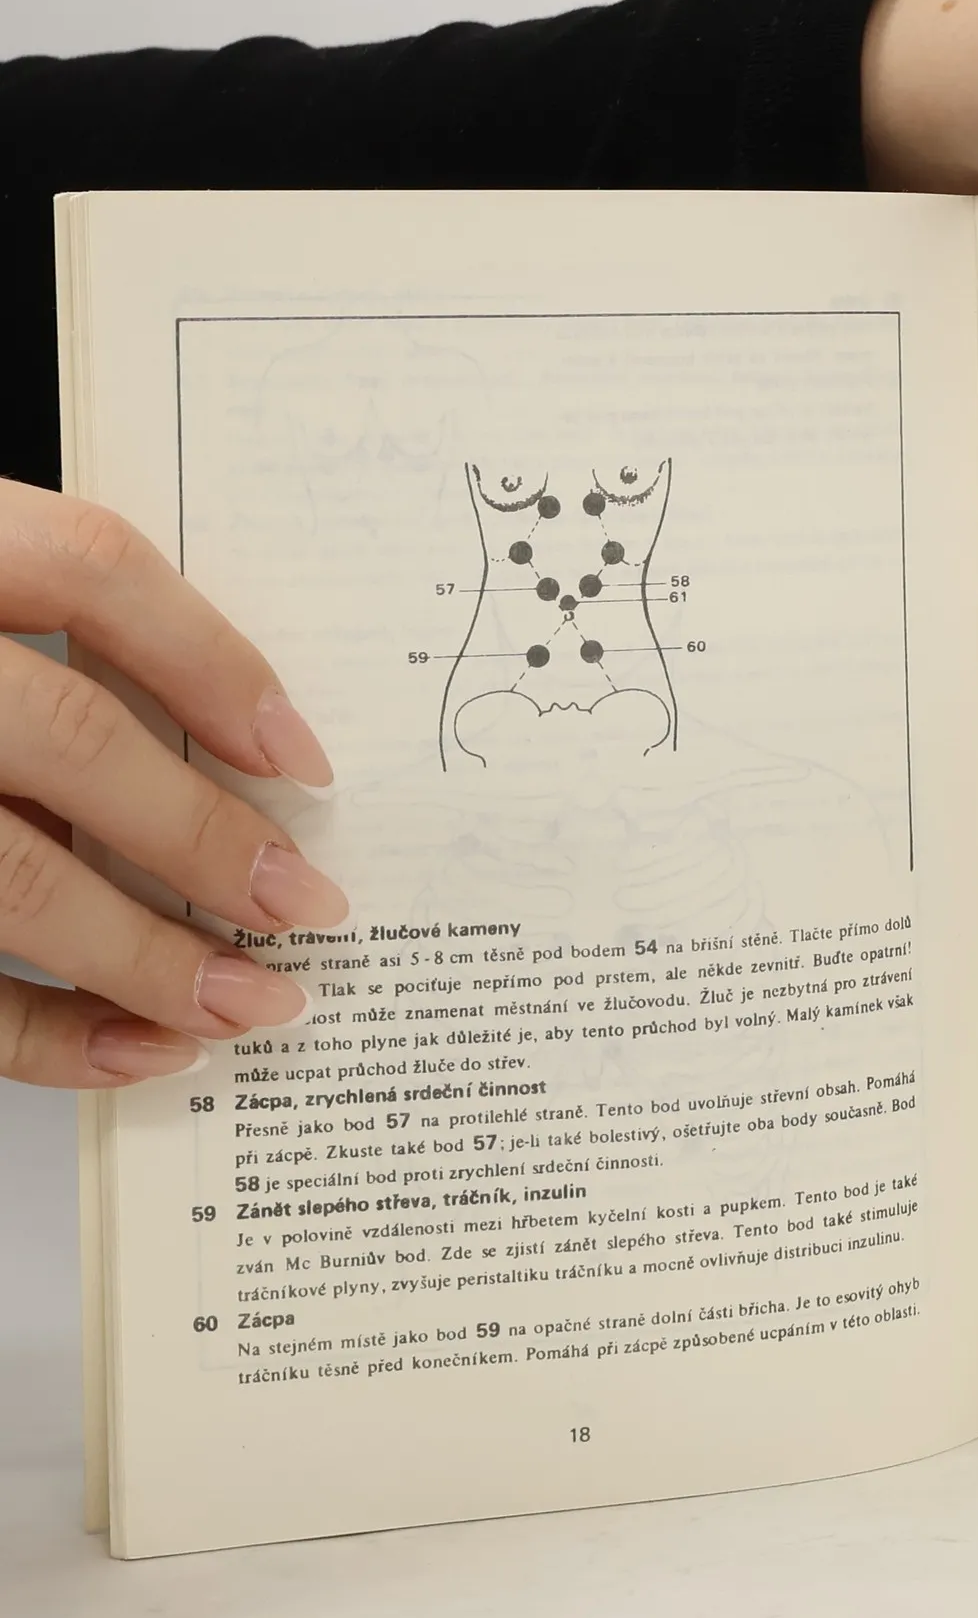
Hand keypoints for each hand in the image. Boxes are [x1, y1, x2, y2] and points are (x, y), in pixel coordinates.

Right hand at [0, 479, 345, 1087]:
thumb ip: (43, 646)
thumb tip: (233, 759)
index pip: (86, 565)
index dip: (214, 660)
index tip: (304, 759)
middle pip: (71, 736)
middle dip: (208, 836)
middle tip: (309, 906)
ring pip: (14, 878)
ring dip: (150, 959)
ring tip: (254, 1004)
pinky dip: (49, 1034)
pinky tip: (139, 1052)